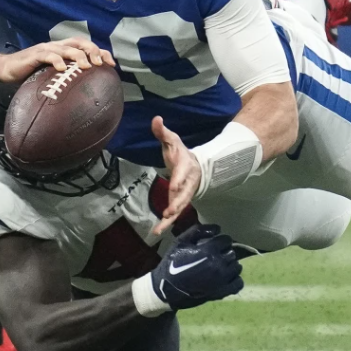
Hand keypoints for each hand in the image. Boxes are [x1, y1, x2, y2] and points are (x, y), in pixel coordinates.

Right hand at [0, 38, 113, 82]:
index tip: (112, 64)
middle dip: (92, 50)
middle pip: (79, 42)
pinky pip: (47, 55)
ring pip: (66, 47)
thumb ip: (64, 81)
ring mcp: (46, 49)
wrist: (5, 68)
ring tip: (87, 66)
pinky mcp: (34, 54)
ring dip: (78, 56)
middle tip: (100, 64)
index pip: (86, 46)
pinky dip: (56, 60)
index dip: (100, 51)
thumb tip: (83, 101)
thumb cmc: (29, 75)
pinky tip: (62, 69)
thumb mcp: (50, 77)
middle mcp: (57, 46)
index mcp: (63, 49)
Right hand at [148, 224, 243, 310]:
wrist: (165, 289)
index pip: (226, 240)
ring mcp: (221, 280)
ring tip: (220, 267)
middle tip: (215, 256)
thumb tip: (218, 229)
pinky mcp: (221, 292)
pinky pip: (238, 284)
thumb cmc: (172, 263)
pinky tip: (226, 278)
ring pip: (236, 267)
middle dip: (224, 252)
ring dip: (230, 265)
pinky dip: (234, 280)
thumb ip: (199, 231)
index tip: (214, 244)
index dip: (220, 241)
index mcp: (209, 250)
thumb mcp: (181, 241)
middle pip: (232, 253)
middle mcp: (218, 264)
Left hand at [151, 117, 200, 234]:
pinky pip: (173, 214)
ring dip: (171, 217)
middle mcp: (186, 183)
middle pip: (183, 195)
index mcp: (185, 167)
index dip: (178, 180)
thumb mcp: (172, 141)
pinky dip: (166, 224)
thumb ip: (163, 132)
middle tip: (169, 211)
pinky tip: (156, 232)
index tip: (173, 187)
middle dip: (177, 203)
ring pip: (179, 208)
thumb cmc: (180, 153)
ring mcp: (183, 195)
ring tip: (161, 226)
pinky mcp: (178, 203)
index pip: (181, 174)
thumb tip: (156, 118)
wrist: (195, 166)